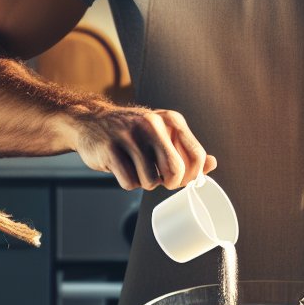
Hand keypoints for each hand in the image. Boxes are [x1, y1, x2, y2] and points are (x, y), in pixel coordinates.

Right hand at [69, 105, 216, 190]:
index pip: (197, 156)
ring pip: (150, 181)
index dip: (192, 175)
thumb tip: (212, 165)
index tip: (182, 179)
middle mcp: (153, 124)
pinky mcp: (110, 149)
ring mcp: (130, 135)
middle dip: (171, 184)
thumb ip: (187, 149)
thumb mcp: (164, 133)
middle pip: (176, 170)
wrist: (91, 121)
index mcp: (171, 120)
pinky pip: (129, 182)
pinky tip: (123, 170)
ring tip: (138, 170)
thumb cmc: (135, 133)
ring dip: (145, 183)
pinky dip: (128, 183)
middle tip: (162, 180)